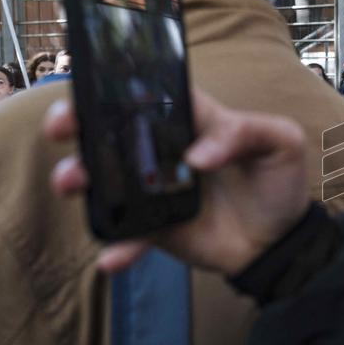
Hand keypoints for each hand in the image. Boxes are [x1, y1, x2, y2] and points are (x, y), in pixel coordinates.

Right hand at [44, 89, 309, 275]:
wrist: (282, 242)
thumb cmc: (280, 182)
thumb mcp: (282, 143)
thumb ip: (247, 132)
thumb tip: (196, 156)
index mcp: (194, 120)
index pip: (149, 94)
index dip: (115, 86)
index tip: (90, 89)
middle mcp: (165, 150)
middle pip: (111, 129)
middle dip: (76, 122)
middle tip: (61, 128)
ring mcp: (154, 190)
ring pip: (104, 179)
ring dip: (78, 177)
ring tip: (72, 184)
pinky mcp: (154, 228)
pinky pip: (127, 236)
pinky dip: (117, 246)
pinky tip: (113, 257)